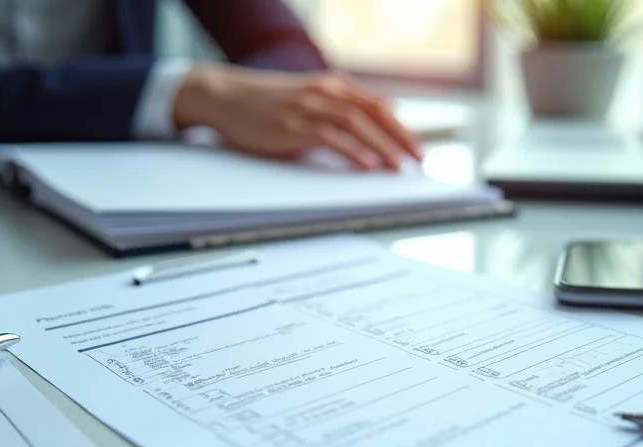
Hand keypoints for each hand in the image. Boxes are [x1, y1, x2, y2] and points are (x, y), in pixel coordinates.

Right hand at [173, 65, 421, 170]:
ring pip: (356, 124)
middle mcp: (324, 92)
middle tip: (417, 158)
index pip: (376, 106)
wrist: (225, 95)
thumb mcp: (308, 99)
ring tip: (397, 166)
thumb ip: (340, 107)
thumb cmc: (265, 102)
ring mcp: (309, 107)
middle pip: (373, 114)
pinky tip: (365, 164)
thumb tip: (377, 114)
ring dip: (381, 146)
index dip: (400, 127)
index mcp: (331, 85)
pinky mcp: (293, 124)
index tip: (416, 147)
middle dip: (399, 137)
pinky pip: (330, 137)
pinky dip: (352, 151)